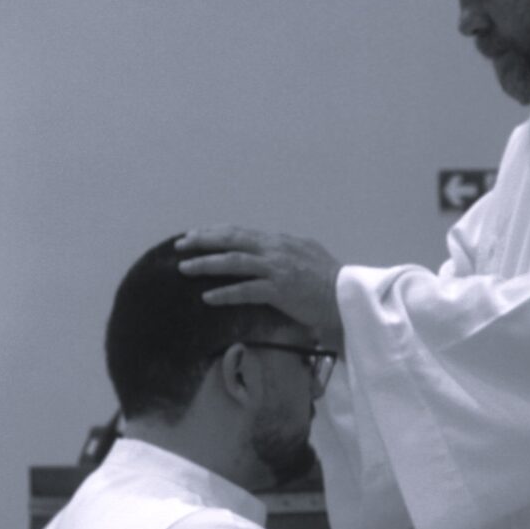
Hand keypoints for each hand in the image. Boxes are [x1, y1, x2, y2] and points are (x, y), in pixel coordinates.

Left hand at [175, 226, 342, 332]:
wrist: (349, 295)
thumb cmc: (331, 279)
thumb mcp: (307, 254)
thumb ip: (286, 250)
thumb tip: (268, 250)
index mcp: (281, 241)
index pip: (242, 232)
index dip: (216, 232)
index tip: (196, 234)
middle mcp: (276, 249)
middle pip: (233, 240)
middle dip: (203, 241)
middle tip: (180, 245)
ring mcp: (277, 269)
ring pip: (234, 262)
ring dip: (206, 264)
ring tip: (184, 269)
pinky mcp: (280, 290)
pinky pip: (246, 290)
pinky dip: (225, 293)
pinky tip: (208, 296)